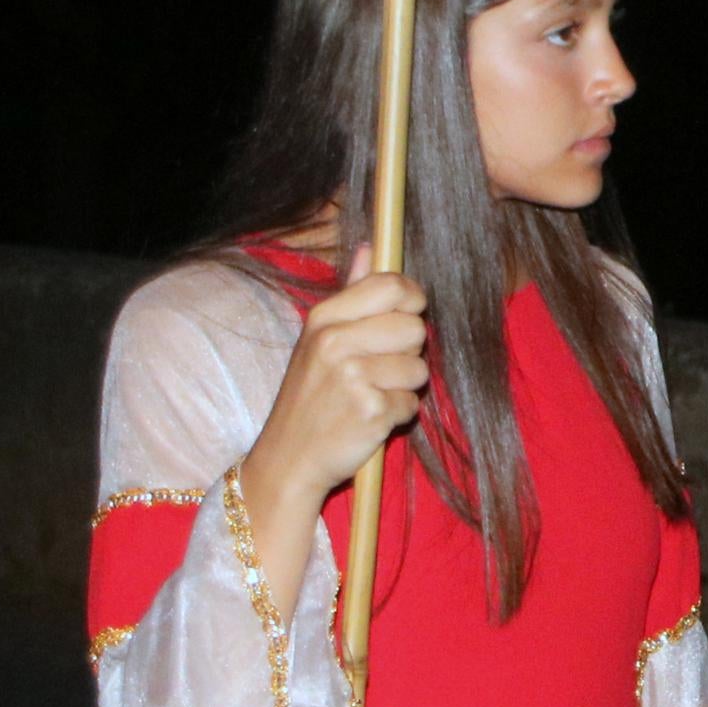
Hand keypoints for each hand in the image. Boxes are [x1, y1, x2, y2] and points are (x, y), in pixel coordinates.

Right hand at [239, 249, 428, 509]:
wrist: (288, 459)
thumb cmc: (310, 397)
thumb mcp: (317, 340)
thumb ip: (350, 293)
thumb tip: (369, 247)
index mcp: (324, 318)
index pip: (392, 286)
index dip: (411, 301)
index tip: (405, 317)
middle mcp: (336, 342)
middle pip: (415, 327)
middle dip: (408, 351)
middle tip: (380, 369)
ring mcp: (353, 377)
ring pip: (419, 369)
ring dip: (404, 388)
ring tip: (373, 396)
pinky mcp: (371, 411)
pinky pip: (412, 404)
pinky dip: (398, 416)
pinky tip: (371, 419)